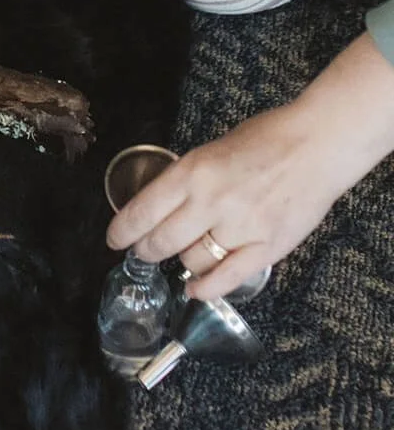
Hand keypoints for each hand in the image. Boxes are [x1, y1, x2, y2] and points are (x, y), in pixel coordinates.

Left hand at [106, 31, 393, 300]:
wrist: (316, 146)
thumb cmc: (263, 140)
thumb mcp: (208, 151)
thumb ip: (186, 180)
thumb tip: (160, 206)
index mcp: (190, 173)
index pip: (142, 212)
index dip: (122, 232)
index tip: (113, 240)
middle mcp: (210, 203)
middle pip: (161, 241)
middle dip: (145, 251)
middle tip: (142, 252)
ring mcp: (239, 228)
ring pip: (192, 260)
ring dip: (180, 262)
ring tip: (179, 258)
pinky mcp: (268, 248)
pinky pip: (228, 278)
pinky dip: (206, 287)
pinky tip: (194, 288)